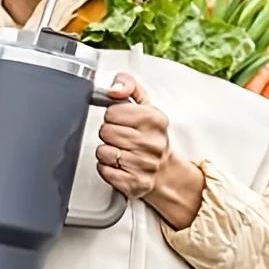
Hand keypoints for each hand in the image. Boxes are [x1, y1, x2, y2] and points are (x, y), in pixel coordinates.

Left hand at [95, 72, 170, 199]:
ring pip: (103, 152)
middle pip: (106, 132)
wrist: (165, 171)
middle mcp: (152, 142)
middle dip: (108, 134)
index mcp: (155, 119)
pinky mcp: (135, 183)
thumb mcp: (145, 105)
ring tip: (120, 151)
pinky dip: (106, 168)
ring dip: (106, 152)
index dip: (112, 116)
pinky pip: (105, 171)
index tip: (120, 120)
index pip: (112, 111)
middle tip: (120, 138)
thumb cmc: (150, 135)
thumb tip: (114, 88)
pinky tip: (118, 165)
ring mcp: (144, 164)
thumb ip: (128, 85)